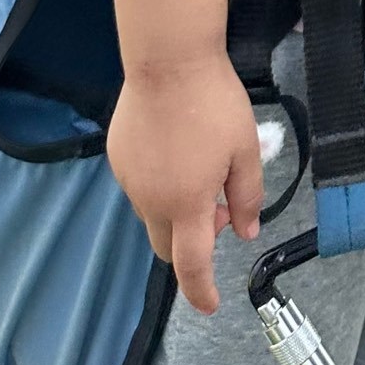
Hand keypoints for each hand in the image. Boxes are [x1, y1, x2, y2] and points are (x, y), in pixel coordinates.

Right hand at [106, 55, 265, 314]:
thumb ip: (246, 197)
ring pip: (153, 213)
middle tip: (218, 208)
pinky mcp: (118, 159)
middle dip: (190, 244)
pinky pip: (140, 185)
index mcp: (186, 204)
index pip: (191, 265)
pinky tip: (176, 148)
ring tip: (201, 167)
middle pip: (166, 246)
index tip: (211, 304)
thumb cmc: (213, 103)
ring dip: (176, 209)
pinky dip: (160, 183)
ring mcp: (130, 180)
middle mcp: (151, 201)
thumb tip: (245, 232)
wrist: (168, 61)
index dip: (201, 292)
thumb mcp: (244, 149)